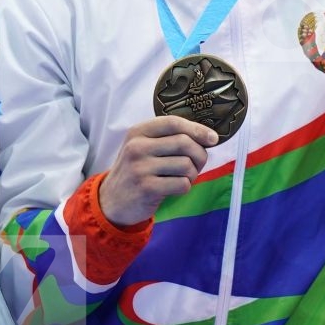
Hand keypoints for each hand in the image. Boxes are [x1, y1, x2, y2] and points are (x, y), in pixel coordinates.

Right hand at [98, 115, 220, 226]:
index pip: (173, 122)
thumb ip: (167, 139)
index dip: (197, 129)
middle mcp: (137, 147)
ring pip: (186, 164)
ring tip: (183, 178)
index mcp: (138, 132)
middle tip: (197, 164)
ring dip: (192, 174)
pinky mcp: (147, 188)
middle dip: (199, 155)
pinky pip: (182, 184)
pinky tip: (174, 188)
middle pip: (184, 143)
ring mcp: (140, 168)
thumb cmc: (136, 171)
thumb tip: (208, 137)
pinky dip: (185, 187)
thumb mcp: (142, 148)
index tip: (212, 138)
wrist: (111, 201)